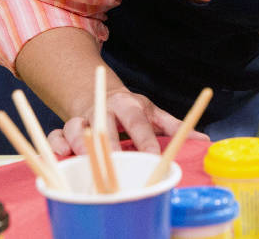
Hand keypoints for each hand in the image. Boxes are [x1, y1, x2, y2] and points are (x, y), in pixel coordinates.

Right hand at [46, 88, 209, 155]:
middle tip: (117, 165)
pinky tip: (60, 157)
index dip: (145, 140)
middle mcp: (104, 109)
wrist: (99, 93)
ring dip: (77, 144)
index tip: (154, 157)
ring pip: (74, 128)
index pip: (138, 122)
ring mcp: (83, 118)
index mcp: (128, 104)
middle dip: (110, 146)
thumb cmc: (131, 109)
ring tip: (85, 162)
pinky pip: (55, 135)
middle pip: (105, 125)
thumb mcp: (153, 112)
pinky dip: (55, 145)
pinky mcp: (65, 128)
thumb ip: (174, 126)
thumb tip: (203, 139)